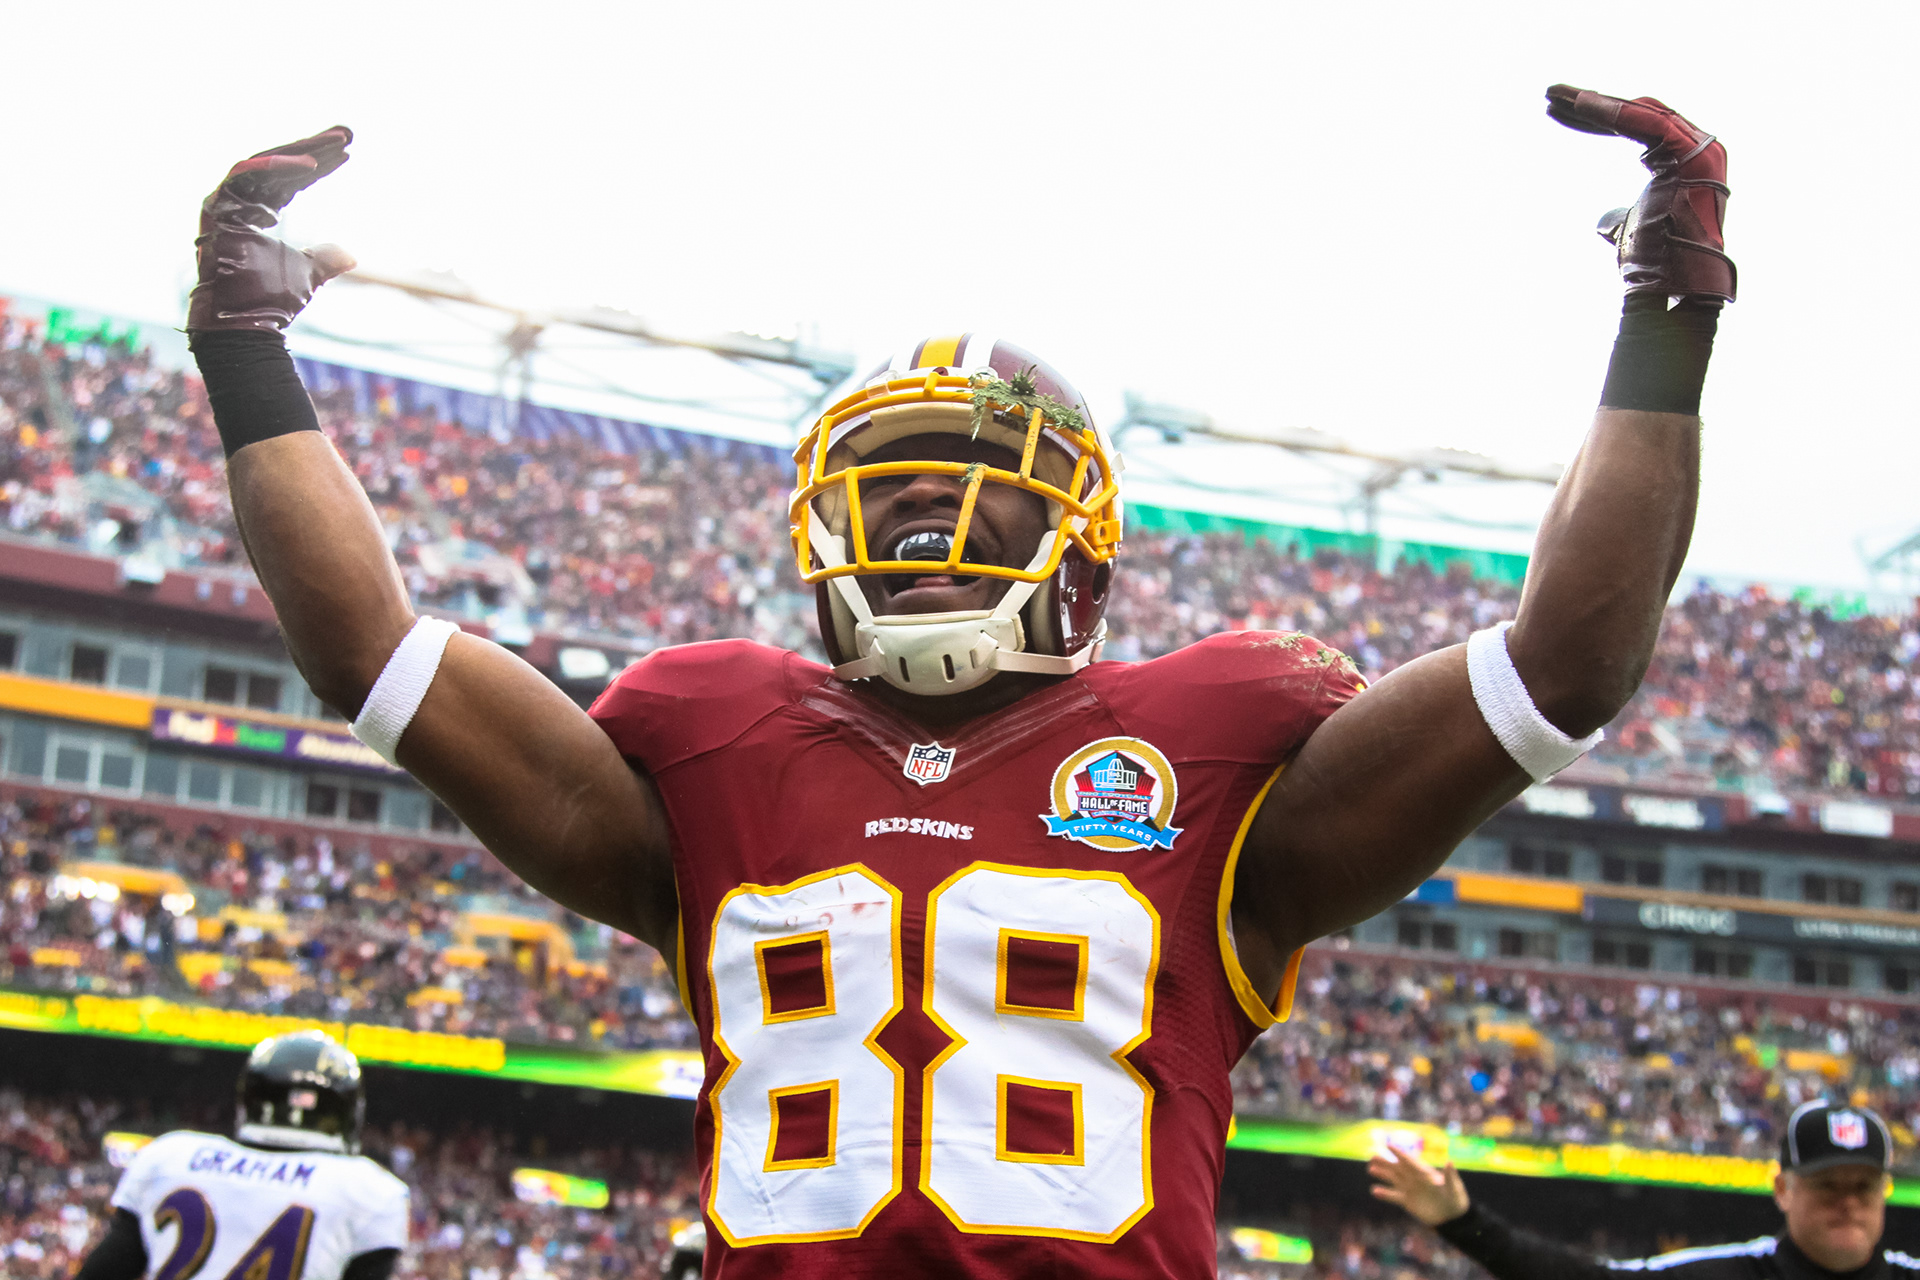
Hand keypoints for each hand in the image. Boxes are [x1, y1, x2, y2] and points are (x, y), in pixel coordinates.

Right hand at [188, 127, 356, 331]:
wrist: (244, 326)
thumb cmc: (269, 302)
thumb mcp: (308, 274)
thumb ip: (323, 258)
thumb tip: (349, 254)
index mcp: (256, 212)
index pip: (289, 180)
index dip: (319, 165)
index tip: (348, 151)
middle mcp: (238, 203)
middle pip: (278, 165)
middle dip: (314, 148)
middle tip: (347, 133)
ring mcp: (225, 204)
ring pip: (264, 163)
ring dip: (301, 151)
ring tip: (336, 144)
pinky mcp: (217, 208)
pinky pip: (244, 175)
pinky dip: (276, 168)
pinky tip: (310, 165)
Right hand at [1367, 1147, 1469, 1225]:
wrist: (1453, 1218)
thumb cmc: (1456, 1200)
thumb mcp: (1454, 1188)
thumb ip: (1450, 1176)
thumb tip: (1450, 1161)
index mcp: (1425, 1173)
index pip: (1410, 1161)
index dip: (1399, 1153)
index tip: (1388, 1145)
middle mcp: (1415, 1179)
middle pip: (1398, 1168)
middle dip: (1386, 1162)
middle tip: (1372, 1156)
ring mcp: (1410, 1190)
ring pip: (1393, 1179)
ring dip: (1382, 1174)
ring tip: (1370, 1169)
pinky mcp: (1407, 1202)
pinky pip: (1394, 1196)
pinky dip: (1384, 1194)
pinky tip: (1374, 1191)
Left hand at [1544, 85, 1733, 301]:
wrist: (1674, 285)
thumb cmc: (1655, 264)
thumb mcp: (1632, 229)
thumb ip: (1621, 217)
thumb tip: (1604, 221)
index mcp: (1686, 161)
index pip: (1639, 126)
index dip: (1598, 118)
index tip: (1558, 112)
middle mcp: (1699, 148)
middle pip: (1637, 114)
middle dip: (1590, 104)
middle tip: (1550, 95)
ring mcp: (1699, 149)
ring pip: (1638, 113)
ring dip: (1593, 102)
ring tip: (1553, 96)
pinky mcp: (1690, 154)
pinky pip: (1645, 122)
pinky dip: (1611, 112)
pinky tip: (1578, 104)